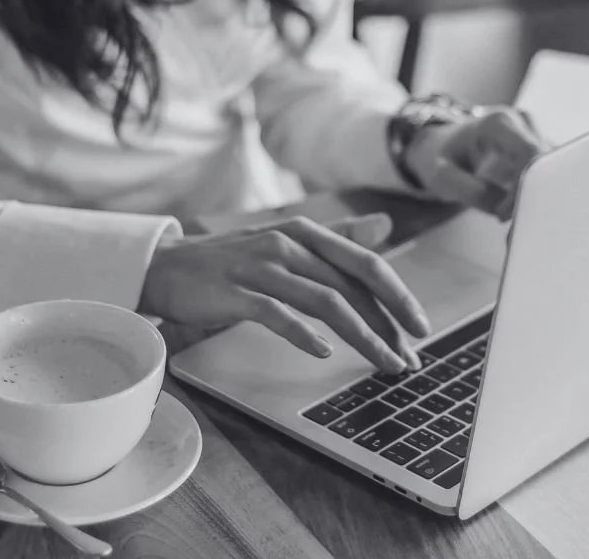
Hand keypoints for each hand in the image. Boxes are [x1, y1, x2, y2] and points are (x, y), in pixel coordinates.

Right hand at [139, 214, 428, 372]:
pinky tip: (324, 353)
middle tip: (410, 358)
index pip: (366, 263)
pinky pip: (277, 314)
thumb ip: (337, 237)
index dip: (398, 295)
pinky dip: (304, 334)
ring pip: (325, 302)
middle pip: (352, 286)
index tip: (421, 327)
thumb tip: (383, 224)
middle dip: (388, 326)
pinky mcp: (235, 293)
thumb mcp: (288, 239)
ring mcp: (261, 267)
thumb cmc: (233, 259)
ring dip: (361, 337)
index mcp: (306, 232)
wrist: (166, 266)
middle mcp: (288, 244)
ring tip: (383, 363)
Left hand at [404, 108, 546, 219]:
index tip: (503, 214)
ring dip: (533, 202)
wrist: (448, 146)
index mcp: (499, 123)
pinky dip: (533, 199)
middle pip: (544, 164)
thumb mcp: (441, 175)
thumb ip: (465, 189)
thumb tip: (500, 206)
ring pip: (549, 174)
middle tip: (509, 230)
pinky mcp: (540, 152)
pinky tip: (515, 216)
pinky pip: (546, 177)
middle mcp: (523, 124)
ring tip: (508, 226)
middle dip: (531, 199)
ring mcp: (535, 136)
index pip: (529, 152)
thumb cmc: (445, 158)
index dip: (523, 186)